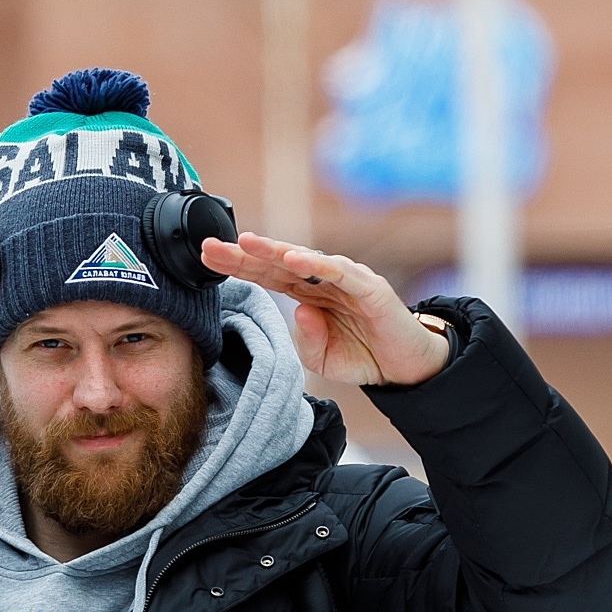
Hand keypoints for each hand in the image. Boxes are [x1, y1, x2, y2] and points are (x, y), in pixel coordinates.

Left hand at [199, 232, 449, 386]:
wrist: (405, 368)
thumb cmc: (363, 355)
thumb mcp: (323, 359)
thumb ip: (306, 341)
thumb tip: (299, 313)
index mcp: (307, 295)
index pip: (266, 276)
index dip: (238, 266)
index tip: (206, 258)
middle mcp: (323, 281)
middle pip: (277, 263)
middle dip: (243, 254)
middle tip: (210, 246)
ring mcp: (347, 281)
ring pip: (305, 260)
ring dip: (275, 250)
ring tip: (247, 243)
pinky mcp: (370, 288)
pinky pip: (341, 273)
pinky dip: (318, 265)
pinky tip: (294, 259)